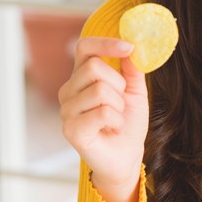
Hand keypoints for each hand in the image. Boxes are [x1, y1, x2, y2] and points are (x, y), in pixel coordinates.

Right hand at [59, 37, 147, 201]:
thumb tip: (132, 46)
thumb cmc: (126, 124)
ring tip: (115, 119)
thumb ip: (132, 68)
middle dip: (118, 85)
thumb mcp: (134, 91)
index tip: (128, 47)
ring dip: (118, 106)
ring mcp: (67, 110)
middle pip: (94, 67)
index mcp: (81, 77)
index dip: (105, 43)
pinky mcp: (71, 130)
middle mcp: (68, 91)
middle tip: (120, 104)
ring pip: (100, 90)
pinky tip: (112, 129)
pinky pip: (102, 112)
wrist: (125, 158)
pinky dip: (116, 121)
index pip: (84, 47)